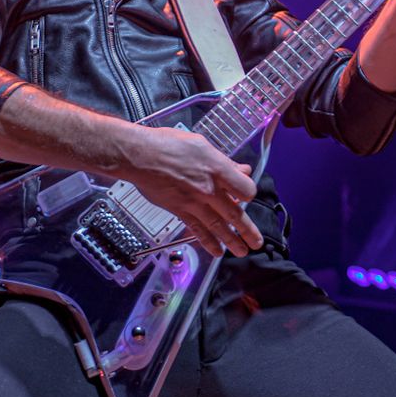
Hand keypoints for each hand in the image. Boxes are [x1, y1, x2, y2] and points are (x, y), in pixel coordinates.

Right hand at [125, 123, 263, 258]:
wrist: (139, 155)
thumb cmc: (167, 144)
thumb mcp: (201, 144)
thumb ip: (223, 161)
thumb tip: (239, 169)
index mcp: (217, 168)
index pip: (245, 189)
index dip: (249, 193)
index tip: (247, 195)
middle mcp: (208, 188)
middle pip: (235, 213)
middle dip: (248, 230)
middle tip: (256, 242)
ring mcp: (194, 202)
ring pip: (218, 226)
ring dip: (232, 241)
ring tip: (242, 252)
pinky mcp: (180, 210)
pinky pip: (197, 230)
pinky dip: (208, 242)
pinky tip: (216, 251)